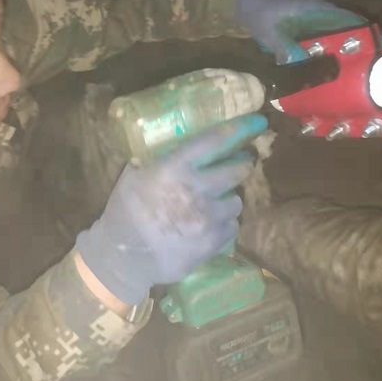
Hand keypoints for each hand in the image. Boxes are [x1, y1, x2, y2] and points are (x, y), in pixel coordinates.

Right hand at [76, 113, 267, 304]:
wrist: (124, 258)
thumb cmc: (124, 213)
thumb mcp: (133, 175)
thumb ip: (157, 157)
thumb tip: (176, 139)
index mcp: (174, 168)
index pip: (216, 140)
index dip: (241, 128)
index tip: (257, 122)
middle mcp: (196, 190)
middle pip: (238, 170)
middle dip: (242, 164)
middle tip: (241, 163)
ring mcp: (208, 218)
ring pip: (236, 200)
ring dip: (229, 198)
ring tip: (216, 202)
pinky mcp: (213, 242)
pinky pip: (232, 226)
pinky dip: (224, 224)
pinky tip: (210, 225)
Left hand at [236, 0, 368, 64]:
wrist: (247, 5)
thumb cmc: (261, 14)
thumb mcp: (270, 34)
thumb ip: (285, 50)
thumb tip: (301, 68)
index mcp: (320, 11)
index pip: (353, 22)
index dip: (370, 36)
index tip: (381, 54)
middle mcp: (325, 16)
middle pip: (352, 34)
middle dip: (361, 53)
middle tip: (369, 77)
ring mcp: (318, 25)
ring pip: (340, 41)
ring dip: (346, 58)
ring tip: (354, 81)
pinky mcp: (310, 33)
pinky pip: (327, 46)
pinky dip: (331, 59)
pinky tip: (331, 77)